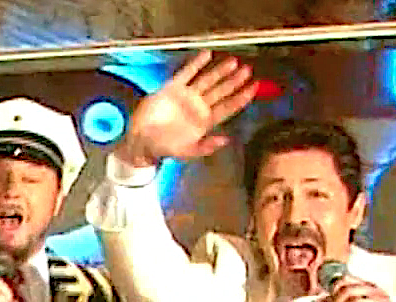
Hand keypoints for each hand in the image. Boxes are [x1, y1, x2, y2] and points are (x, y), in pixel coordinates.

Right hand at [116, 50, 257, 166]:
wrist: (141, 139)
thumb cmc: (164, 147)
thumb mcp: (186, 152)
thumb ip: (206, 147)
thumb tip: (226, 140)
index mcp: (205, 121)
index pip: (228, 107)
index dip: (241, 97)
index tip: (254, 87)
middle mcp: (199, 106)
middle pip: (221, 91)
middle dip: (234, 81)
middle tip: (247, 70)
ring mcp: (187, 96)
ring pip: (207, 81)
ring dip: (220, 71)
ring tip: (233, 62)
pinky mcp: (172, 88)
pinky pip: (187, 74)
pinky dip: (196, 64)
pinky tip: (207, 55)